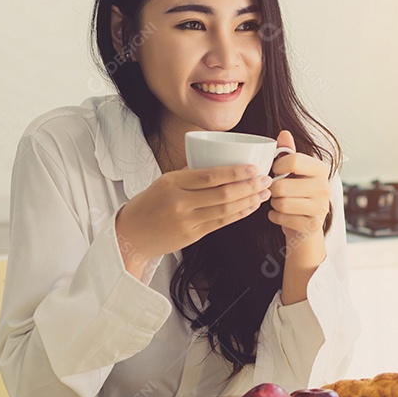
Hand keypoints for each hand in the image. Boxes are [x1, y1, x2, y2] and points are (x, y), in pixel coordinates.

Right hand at [114, 163, 271, 277]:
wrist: (131, 234)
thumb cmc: (150, 203)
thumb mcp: (165, 182)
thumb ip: (190, 173)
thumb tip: (219, 160)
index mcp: (172, 182)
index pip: (209, 176)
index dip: (235, 172)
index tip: (253, 168)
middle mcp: (179, 202)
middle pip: (221, 194)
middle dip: (248, 186)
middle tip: (266, 179)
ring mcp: (186, 221)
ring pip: (224, 210)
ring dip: (248, 201)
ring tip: (264, 193)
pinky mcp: (191, 236)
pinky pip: (221, 224)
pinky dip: (238, 214)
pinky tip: (251, 207)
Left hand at [266, 130, 329, 248]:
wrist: (306, 228)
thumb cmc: (297, 195)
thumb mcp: (294, 172)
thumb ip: (288, 152)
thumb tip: (284, 133)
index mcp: (320, 169)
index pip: (292, 160)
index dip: (277, 166)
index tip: (276, 171)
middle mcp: (324, 187)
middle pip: (282, 184)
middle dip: (273, 190)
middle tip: (279, 192)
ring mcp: (321, 207)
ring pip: (281, 202)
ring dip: (274, 204)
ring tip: (281, 203)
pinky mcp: (312, 225)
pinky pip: (281, 218)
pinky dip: (275, 217)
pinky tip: (282, 216)